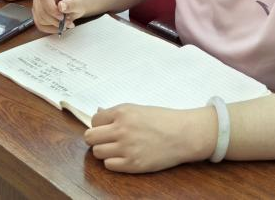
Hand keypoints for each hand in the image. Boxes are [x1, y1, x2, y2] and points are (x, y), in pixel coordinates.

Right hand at [32, 0, 88, 33]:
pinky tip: (59, 27)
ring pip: (39, 17)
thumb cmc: (76, 0)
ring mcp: (37, 1)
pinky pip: (39, 24)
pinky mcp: (37, 12)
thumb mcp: (78, 1)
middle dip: (53, 19)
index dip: (51, 8)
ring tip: (66, 24)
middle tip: (67, 23)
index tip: (62, 17)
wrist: (74, 3)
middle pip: (40, 8)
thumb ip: (71, 3)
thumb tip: (61, 7)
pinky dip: (50, 29)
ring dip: (53, 25)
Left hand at [84, 104, 213, 172]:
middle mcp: (121, 129)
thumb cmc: (162, 120)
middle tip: (106, 140)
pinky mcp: (132, 164)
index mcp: (122, 112)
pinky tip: (124, 157)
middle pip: (90, 137)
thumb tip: (98, 113)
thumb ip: (116, 113)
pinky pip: (108, 165)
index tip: (106, 128)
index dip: (99, 125)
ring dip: (104, 151)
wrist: (183, 134)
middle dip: (96, 139)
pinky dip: (113, 162)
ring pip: (97, 152)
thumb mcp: (138, 109)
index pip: (95, 120)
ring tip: (117, 149)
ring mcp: (126, 148)